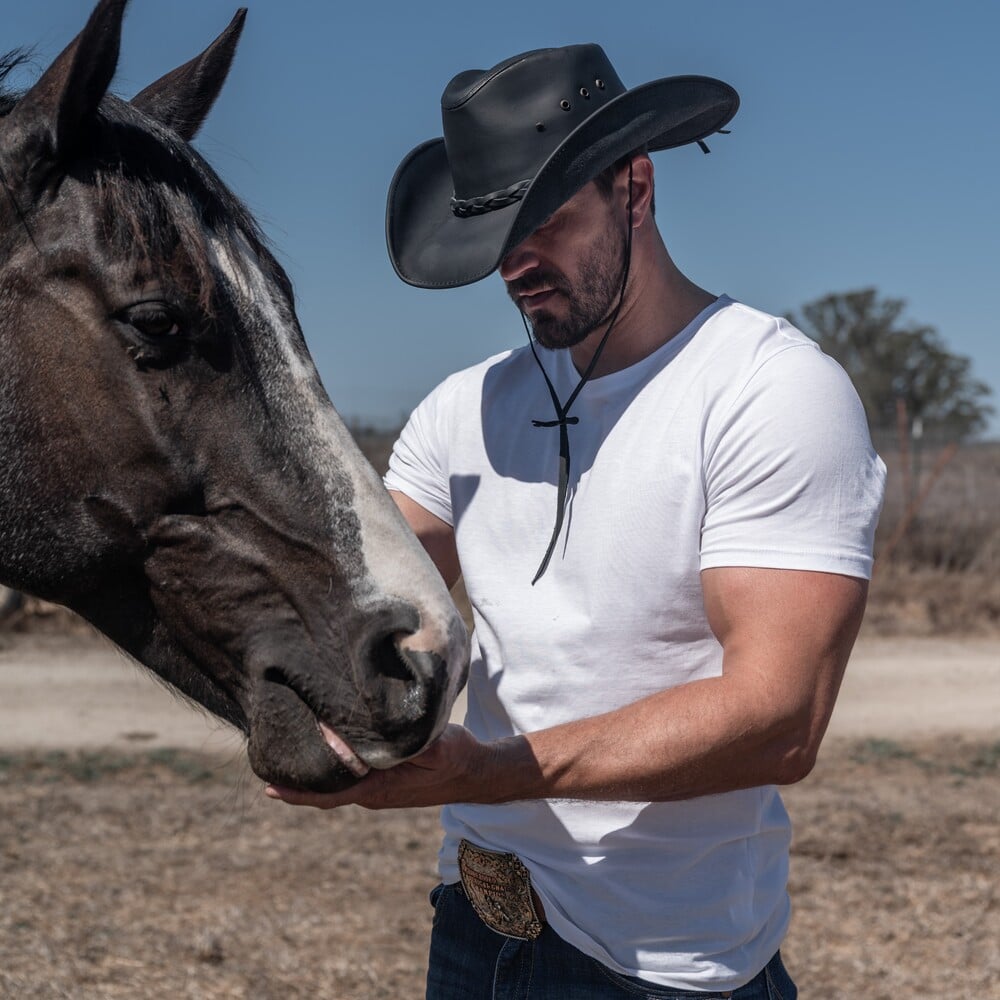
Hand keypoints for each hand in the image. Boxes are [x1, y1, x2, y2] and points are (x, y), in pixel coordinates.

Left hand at [264, 724, 496, 810]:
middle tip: (264, 760)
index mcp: (379, 789)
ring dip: (313, 769)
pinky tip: (322, 746)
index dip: (298, 793)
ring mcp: (377, 787)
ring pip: (336, 781)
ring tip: (284, 751)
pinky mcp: (383, 777)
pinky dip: (331, 764)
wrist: (475, 774)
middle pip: (324, 789)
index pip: (329, 795)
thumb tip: (380, 734)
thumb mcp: (437, 747)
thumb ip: (408, 743)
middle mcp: (372, 793)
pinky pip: (348, 774)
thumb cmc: (456, 759)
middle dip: (296, 779)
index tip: (268, 788)